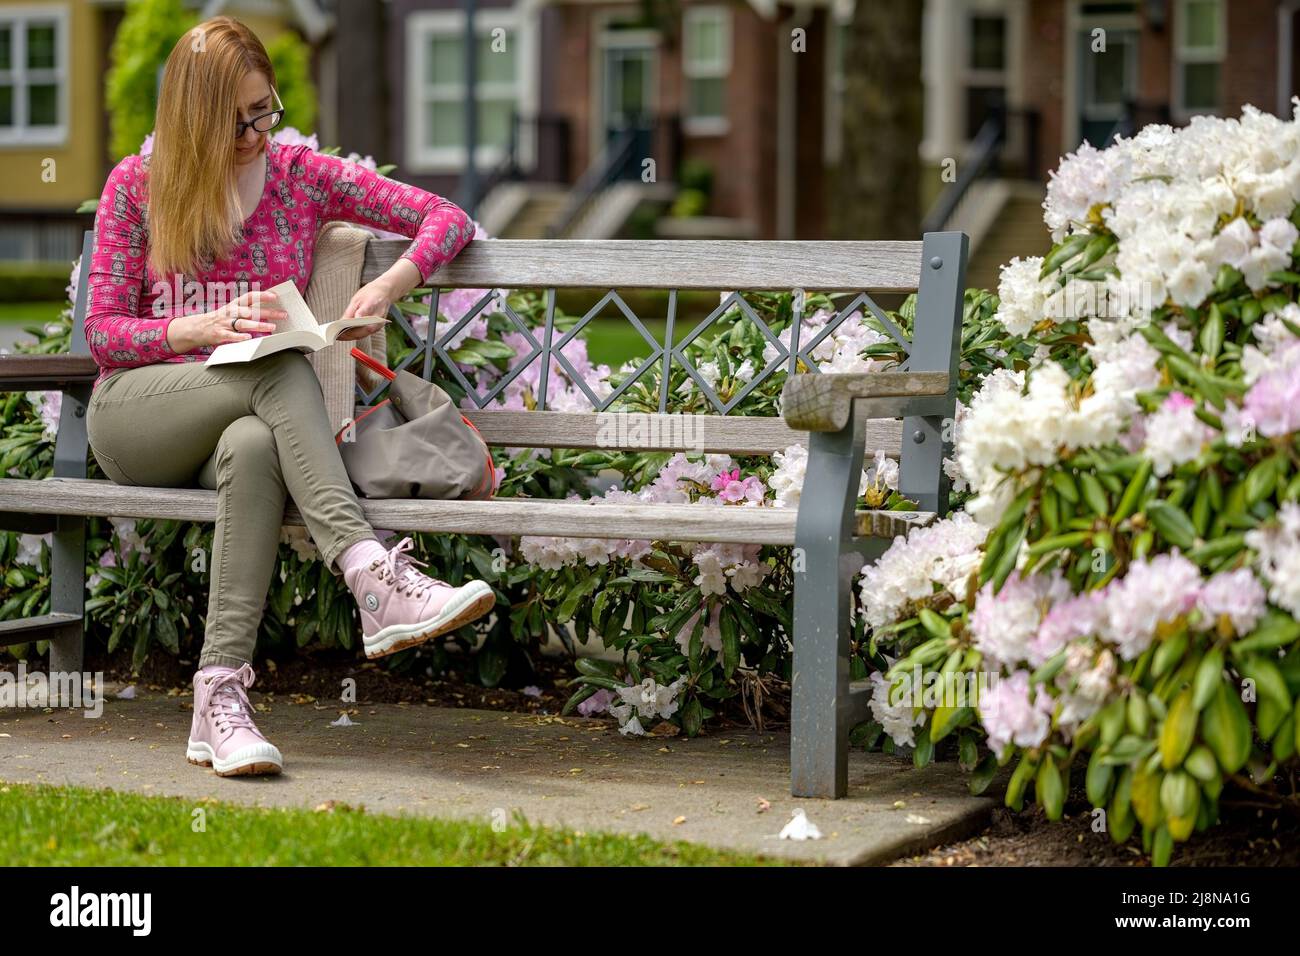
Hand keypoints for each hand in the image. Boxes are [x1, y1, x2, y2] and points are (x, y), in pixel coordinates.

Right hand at [169, 290, 287, 351]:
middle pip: (251, 311)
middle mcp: (231, 312)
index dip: (262, 295)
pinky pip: (231, 336)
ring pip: (243, 323)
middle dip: (268, 312)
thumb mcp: (232, 311)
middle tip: (283, 314)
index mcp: (234, 305)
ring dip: (258, 325)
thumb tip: (269, 312)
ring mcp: (225, 323)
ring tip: (272, 327)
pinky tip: (249, 338)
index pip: (250, 297)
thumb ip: (247, 311)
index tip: (275, 296)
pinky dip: (240, 337)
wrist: (196, 328)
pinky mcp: (220, 334)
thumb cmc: (219, 320)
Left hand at [337, 279, 391, 341]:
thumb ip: (350, 312)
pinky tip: (347, 334)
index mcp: (371, 308)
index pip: (357, 321)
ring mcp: (379, 325)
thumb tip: (340, 324)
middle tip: (335, 336)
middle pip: (361, 331)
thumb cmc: (370, 293)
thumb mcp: (357, 299)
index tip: (336, 331)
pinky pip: (365, 333)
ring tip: (338, 337)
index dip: (346, 327)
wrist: (385, 291)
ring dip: (350, 337)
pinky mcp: (378, 327)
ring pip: (363, 335)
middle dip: (347, 335)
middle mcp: (377, 319)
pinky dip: (356, 335)